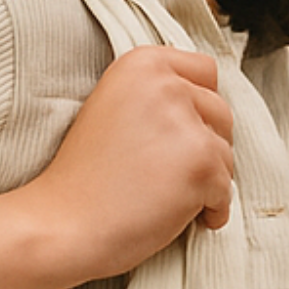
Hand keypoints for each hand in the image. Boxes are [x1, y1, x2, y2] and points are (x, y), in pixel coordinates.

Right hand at [0, 47, 233, 288]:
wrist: (62, 223)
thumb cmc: (84, 178)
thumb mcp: (113, 108)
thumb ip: (156, 97)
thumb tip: (204, 108)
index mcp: (142, 64)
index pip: (204, 70)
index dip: (197, 107)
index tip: (179, 133)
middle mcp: (166, 84)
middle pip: (220, 112)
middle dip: (206, 146)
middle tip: (169, 173)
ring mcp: (185, 124)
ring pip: (226, 153)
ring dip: (207, 181)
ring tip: (166, 196)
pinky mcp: (200, 164)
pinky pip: (226, 190)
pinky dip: (211, 210)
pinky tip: (178, 216)